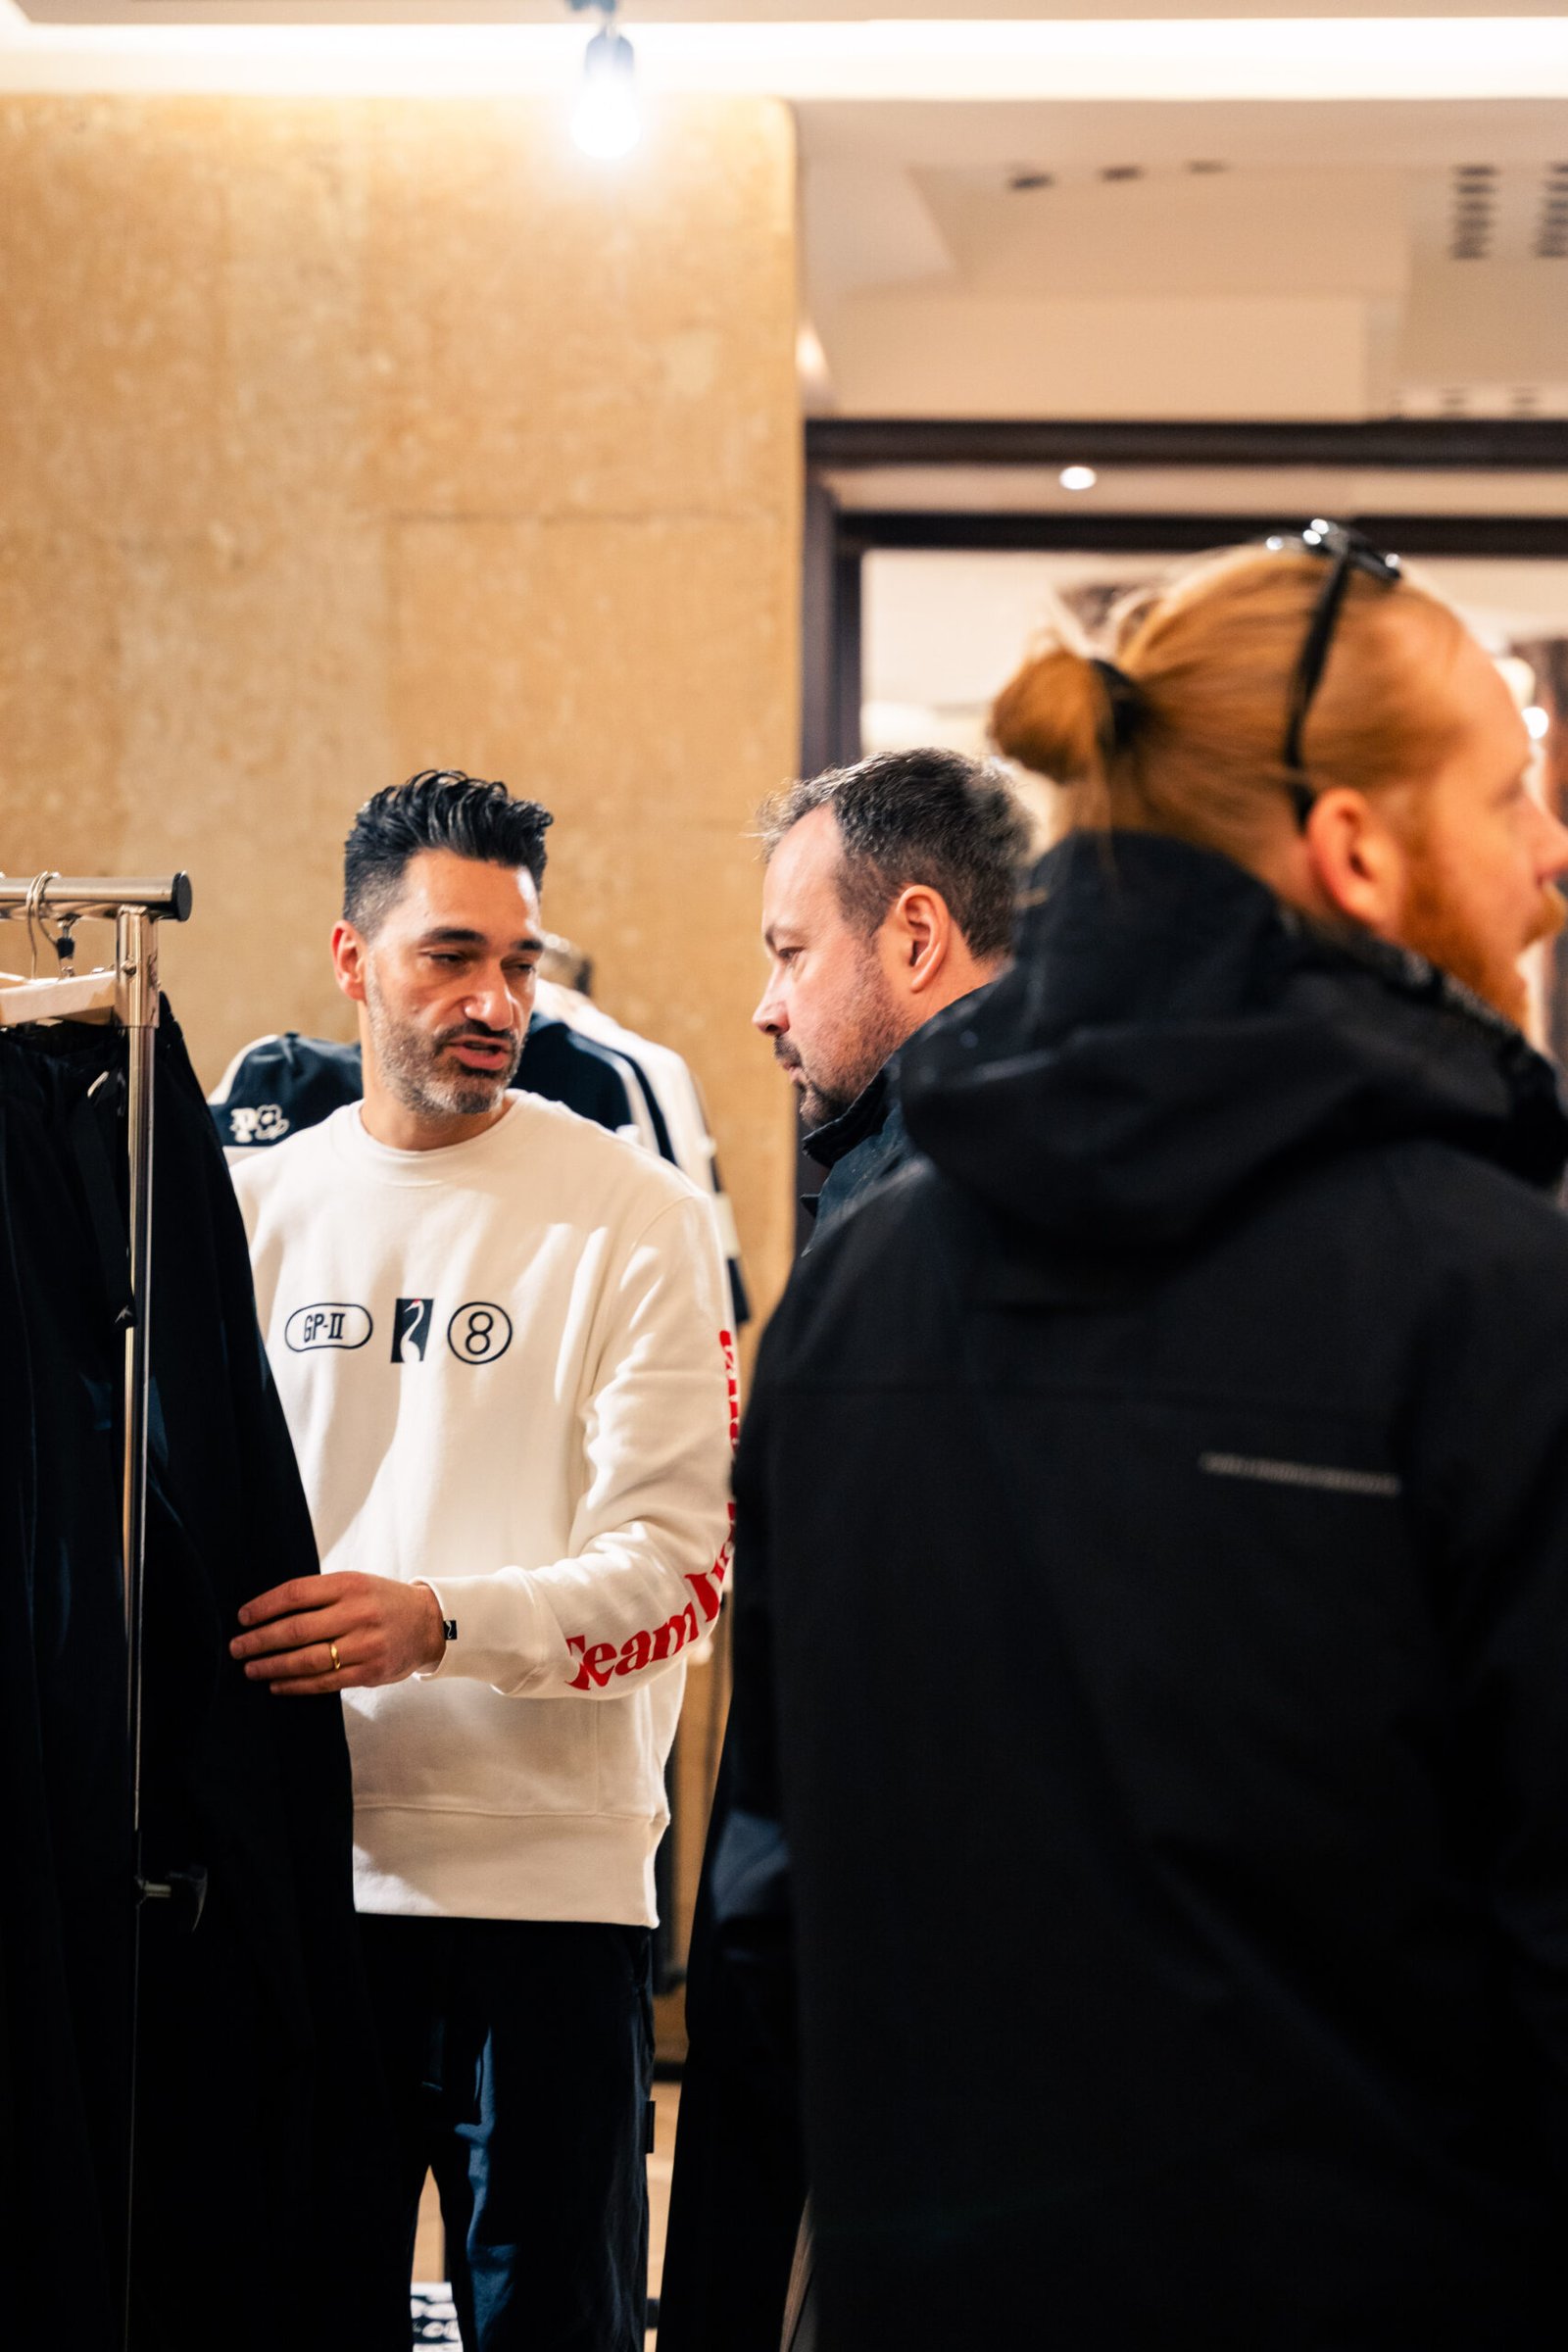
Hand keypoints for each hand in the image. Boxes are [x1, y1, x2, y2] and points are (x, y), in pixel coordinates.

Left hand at [230, 1571, 446, 1694]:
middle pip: (296, 1629)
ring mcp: (365, 1644)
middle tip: (236, 1648)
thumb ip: (320, 1595)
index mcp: (350, 1585)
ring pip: (307, 1659)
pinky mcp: (369, 1672)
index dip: (264, 1607)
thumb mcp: (356, 1584)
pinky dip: (296, 1685)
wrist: (429, 1623)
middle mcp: (357, 1613)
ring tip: (250, 1668)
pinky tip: (277, 1684)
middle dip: (259, 1640)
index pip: (296, 1594)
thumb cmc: (381, 1602)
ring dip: (272, 1666)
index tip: (242, 1617)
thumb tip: (266, 1612)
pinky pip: (324, 1681)